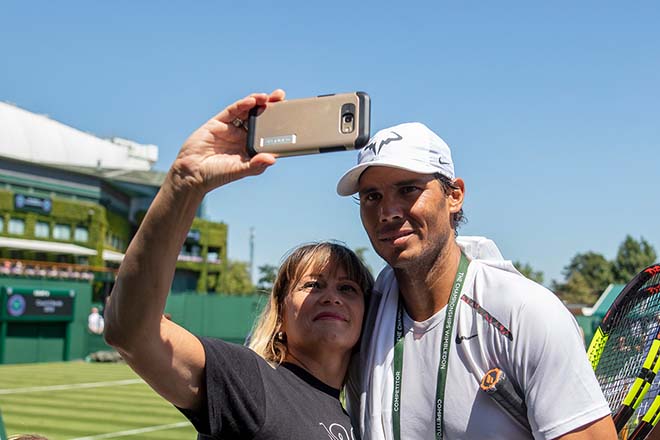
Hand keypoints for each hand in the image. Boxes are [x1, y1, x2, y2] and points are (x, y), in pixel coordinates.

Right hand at [170, 89, 285, 192]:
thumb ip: (255, 165)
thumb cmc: (216, 175)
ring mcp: (231, 128)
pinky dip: (242, 105)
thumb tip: (272, 159)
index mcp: (250, 148)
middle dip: (271, 108)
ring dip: (258, 103)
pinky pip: (233, 111)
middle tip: (282, 98)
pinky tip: (252, 101)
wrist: (191, 173)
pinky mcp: (218, 122)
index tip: (290, 116)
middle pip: (260, 119)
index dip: (278, 124)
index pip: (268, 133)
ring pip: (247, 111)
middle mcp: (242, 136)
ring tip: (269, 97)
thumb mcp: (239, 170)